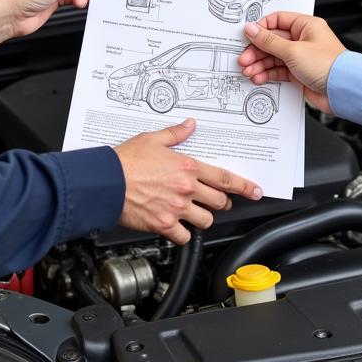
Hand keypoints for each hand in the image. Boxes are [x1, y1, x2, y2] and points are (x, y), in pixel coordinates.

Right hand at [114, 119, 262, 243]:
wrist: (105, 181)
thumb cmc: (125, 160)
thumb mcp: (152, 139)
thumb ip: (175, 134)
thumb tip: (190, 125)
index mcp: (187, 167)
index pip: (224, 178)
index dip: (244, 186)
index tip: (256, 191)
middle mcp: (185, 188)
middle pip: (218, 201)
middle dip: (221, 202)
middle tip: (216, 202)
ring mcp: (176, 208)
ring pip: (205, 220)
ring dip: (203, 218)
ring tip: (195, 214)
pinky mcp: (163, 225)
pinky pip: (184, 236)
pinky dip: (183, 234)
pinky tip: (178, 228)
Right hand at [238, 12, 344, 113]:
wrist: (343, 90)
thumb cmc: (328, 65)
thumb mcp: (293, 50)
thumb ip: (269, 41)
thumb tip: (251, 29)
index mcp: (306, 26)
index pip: (277, 20)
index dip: (260, 28)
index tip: (248, 36)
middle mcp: (303, 39)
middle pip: (272, 40)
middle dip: (256, 50)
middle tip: (245, 58)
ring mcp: (301, 57)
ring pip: (273, 57)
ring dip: (260, 64)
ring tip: (249, 71)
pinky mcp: (299, 73)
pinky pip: (278, 70)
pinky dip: (267, 73)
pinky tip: (259, 77)